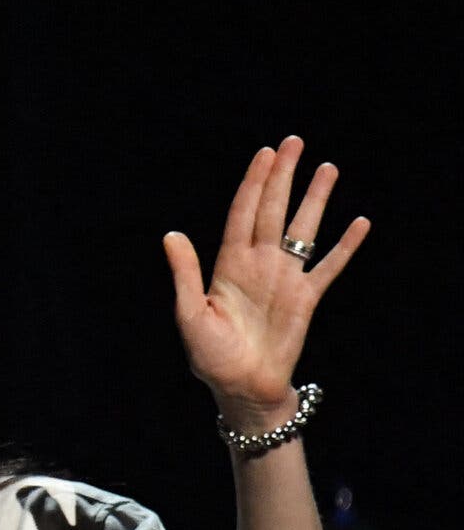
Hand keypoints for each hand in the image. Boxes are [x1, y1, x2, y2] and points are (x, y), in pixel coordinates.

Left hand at [163, 135, 368, 431]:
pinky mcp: (306, 298)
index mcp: (228, 265)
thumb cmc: (210, 356)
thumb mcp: (190, 315)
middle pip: (273, 210)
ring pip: (303, 229)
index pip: (242, 214)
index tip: (265, 154)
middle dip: (283, 177)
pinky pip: (329, 266)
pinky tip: (358, 223)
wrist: (241, 387)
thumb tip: (171, 235)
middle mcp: (258, 264)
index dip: (253, 184)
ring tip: (327, 168)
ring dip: (315, 199)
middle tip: (294, 142)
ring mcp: (284, 278)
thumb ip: (185, 274)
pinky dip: (344, 246)